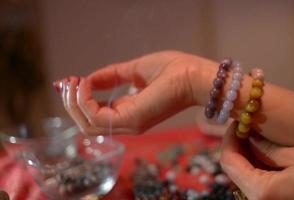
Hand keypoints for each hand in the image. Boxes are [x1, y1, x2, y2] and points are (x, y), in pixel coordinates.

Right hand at [53, 51, 217, 134]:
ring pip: (88, 123)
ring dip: (74, 101)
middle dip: (71, 103)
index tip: (71, 80)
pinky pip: (96, 117)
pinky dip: (84, 101)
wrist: (194, 74)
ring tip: (73, 82)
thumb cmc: (174, 70)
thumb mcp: (136, 70)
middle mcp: (128, 122)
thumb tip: (88, 78)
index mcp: (130, 111)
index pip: (96, 114)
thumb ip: (112, 76)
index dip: (79, 99)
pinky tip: (84, 83)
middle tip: (65, 83)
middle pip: (87, 123)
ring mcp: (129, 123)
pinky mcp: (131, 119)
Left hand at [220, 121, 293, 199]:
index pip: (229, 162)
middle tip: (246, 127)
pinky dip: (255, 168)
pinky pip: (256, 185)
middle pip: (234, 172)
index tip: (238, 123)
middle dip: (237, 147)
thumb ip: (264, 148)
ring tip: (254, 136)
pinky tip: (264, 153)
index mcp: (262, 192)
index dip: (229, 139)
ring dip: (245, 157)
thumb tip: (247, 137)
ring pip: (243, 178)